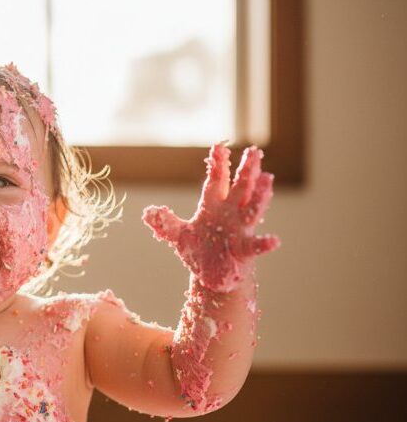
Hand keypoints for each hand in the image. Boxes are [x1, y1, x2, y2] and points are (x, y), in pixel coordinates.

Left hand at [142, 144, 279, 291]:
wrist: (210, 275)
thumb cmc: (198, 251)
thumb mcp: (178, 236)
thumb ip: (165, 223)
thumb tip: (148, 212)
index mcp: (213, 206)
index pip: (216, 181)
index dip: (218, 165)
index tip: (219, 146)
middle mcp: (230, 214)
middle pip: (240, 188)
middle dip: (247, 171)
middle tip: (254, 152)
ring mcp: (240, 230)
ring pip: (252, 209)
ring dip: (260, 195)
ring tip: (267, 179)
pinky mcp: (244, 250)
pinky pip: (256, 246)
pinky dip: (265, 244)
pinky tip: (273, 241)